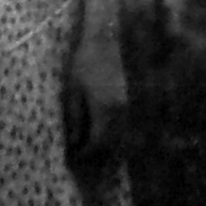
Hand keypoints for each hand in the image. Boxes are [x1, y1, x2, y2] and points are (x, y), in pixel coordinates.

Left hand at [65, 30, 127, 164]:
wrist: (106, 42)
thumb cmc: (84, 62)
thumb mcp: (72, 88)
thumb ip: (74, 116)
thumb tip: (74, 141)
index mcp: (105, 109)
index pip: (99, 142)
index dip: (88, 153)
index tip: (76, 158)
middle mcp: (122, 112)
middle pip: (114, 144)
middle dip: (100, 156)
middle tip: (85, 163)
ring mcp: (130, 107)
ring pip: (123, 137)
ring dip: (110, 148)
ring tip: (95, 155)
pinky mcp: (133, 102)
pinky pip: (126, 126)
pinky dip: (117, 136)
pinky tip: (106, 138)